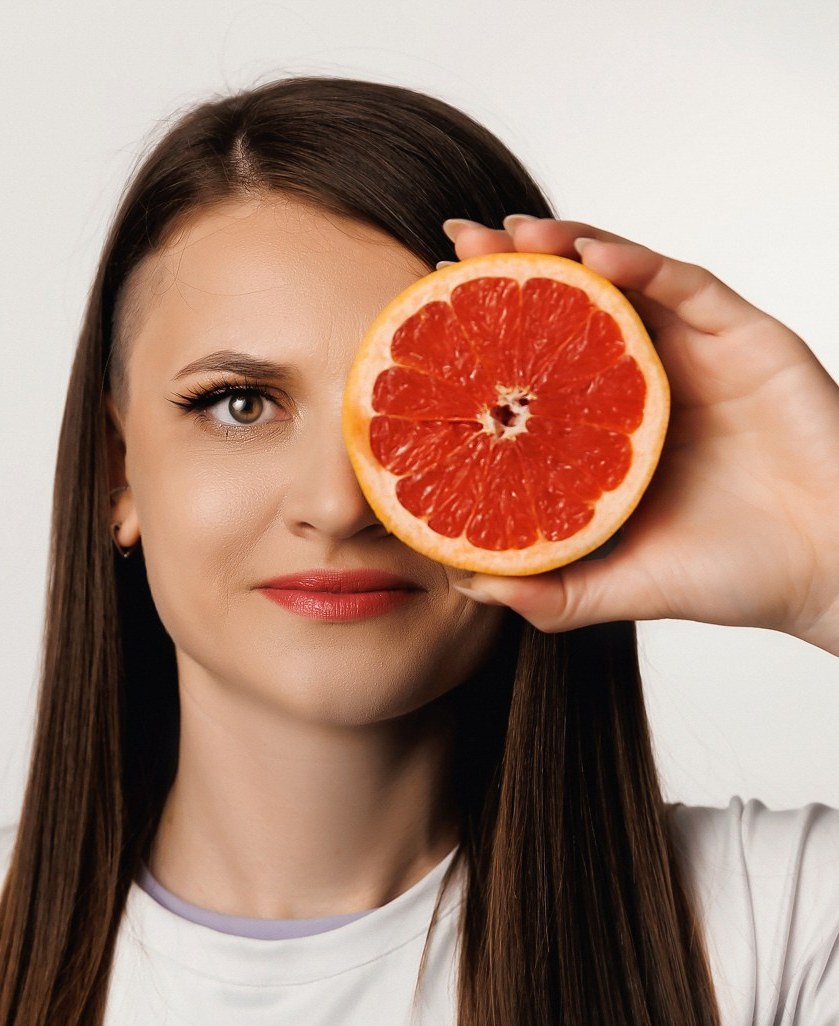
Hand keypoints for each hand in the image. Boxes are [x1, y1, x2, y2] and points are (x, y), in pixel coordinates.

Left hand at [441, 215, 838, 655]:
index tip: (428, 315)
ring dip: (564, 247)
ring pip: (622, 280)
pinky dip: (638, 263)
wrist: (829, 571)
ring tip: (508, 233)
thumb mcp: (619, 588)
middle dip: (512, 271)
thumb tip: (465, 586)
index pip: (537, 365)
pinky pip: (685, 285)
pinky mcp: (746, 336)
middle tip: (455, 249)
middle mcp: (648, 381)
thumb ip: (548, 592)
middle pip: (570, 307)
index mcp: (613, 429)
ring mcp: (697, 354)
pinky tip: (589, 254)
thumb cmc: (735, 576)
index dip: (485, 334)